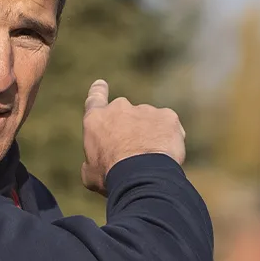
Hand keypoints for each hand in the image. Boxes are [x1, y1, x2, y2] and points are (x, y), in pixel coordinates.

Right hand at [81, 79, 185, 193]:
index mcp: (96, 120)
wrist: (141, 176)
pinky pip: (169, 126)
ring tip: (151, 161)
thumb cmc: (110, 176)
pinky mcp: (168, 116)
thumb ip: (93, 161)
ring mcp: (145, 110)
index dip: (98, 91)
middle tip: (134, 153)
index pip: (95, 99)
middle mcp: (120, 108)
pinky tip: (166, 156)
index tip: (101, 84)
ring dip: (150, 135)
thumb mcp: (90, 174)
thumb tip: (96, 163)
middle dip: (130, 128)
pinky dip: (169, 138)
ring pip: (149, 121)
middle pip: (125, 114)